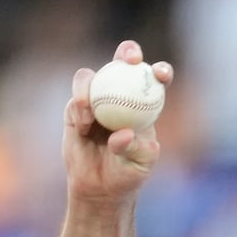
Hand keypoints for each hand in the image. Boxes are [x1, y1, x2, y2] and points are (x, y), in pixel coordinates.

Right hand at [63, 40, 173, 206]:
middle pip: (124, 62)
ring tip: (89, 112)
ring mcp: (96, 98)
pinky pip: (76, 99)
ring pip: (92, 77)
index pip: (156, 80)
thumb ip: (136, 148)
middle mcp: (121, 94)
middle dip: (128, 52)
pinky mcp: (76, 108)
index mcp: (146, 104)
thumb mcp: (140, 164)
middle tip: (129, 60)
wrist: (100, 184)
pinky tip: (84, 125)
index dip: (161, 71)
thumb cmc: (128, 173)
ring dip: (91, 87)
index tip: (160, 74)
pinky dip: (79, 108)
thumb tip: (124, 133)